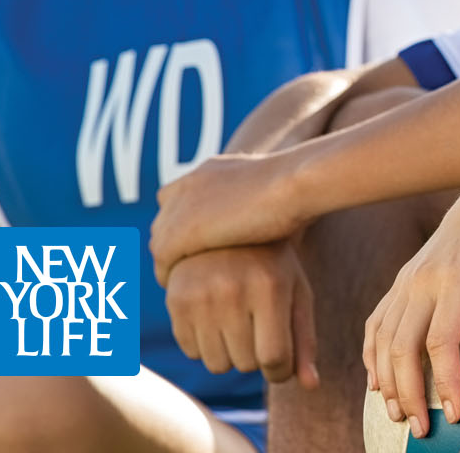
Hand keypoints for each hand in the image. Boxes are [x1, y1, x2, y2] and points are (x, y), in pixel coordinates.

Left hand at [152, 152, 304, 285]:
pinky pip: (163, 262)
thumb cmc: (300, 187)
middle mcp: (188, 185)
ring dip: (169, 262)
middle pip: (164, 221)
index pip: (176, 197)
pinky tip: (183, 289)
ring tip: (182, 283)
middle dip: (172, 244)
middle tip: (184, 268)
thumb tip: (277, 211)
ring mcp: (181, 208)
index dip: (183, 221)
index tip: (197, 243)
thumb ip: (260, 197)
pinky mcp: (180, 233)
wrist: (294, 183)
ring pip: (160, 242)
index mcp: (209, 170)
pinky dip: (169, 276)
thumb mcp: (275, 185)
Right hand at [165, 242, 318, 386]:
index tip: (282, 363)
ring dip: (231, 354)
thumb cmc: (273, 266)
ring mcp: (199, 295)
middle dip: (257, 357)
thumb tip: (311, 386)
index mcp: (270, 287)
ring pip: (217, 364)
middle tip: (260, 331)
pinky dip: (207, 345)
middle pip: (245, 364)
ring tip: (239, 323)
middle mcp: (231, 290)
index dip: (281, 371)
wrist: (227, 227)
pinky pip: (192, 351)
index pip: (274, 358)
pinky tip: (216, 316)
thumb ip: (305, 340)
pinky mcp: (175, 300)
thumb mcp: (296, 293)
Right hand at [363, 162, 459, 438]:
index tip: (456, 412)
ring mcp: (407, 280)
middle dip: (409, 393)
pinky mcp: (401, 281)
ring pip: (382, 339)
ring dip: (386, 380)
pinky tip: (379, 382)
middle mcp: (422, 280)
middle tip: (422, 430)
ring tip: (398, 415)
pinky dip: (372, 355)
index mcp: (454, 277)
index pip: (441, 340)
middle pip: (402, 347)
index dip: (445, 380)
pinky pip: (376, 322)